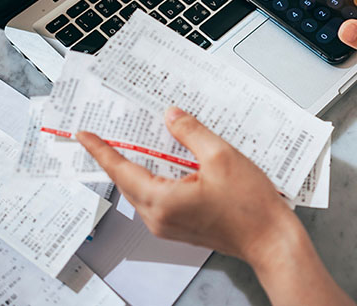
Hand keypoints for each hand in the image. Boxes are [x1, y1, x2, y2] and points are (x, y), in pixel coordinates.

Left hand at [76, 107, 298, 266]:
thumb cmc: (251, 208)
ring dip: (139, 167)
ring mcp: (169, 225)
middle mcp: (160, 217)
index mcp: (163, 201)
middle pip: (128, 181)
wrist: (270, 239)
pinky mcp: (180, 226)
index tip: (85, 135)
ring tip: (139, 143)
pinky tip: (169, 163)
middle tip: (108, 134)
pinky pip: (157, 198)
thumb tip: (171, 117)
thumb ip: (191, 133)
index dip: (101, 150)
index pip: (121, 170)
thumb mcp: (221, 157)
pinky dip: (156, 179)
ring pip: (142, 190)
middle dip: (116, 157)